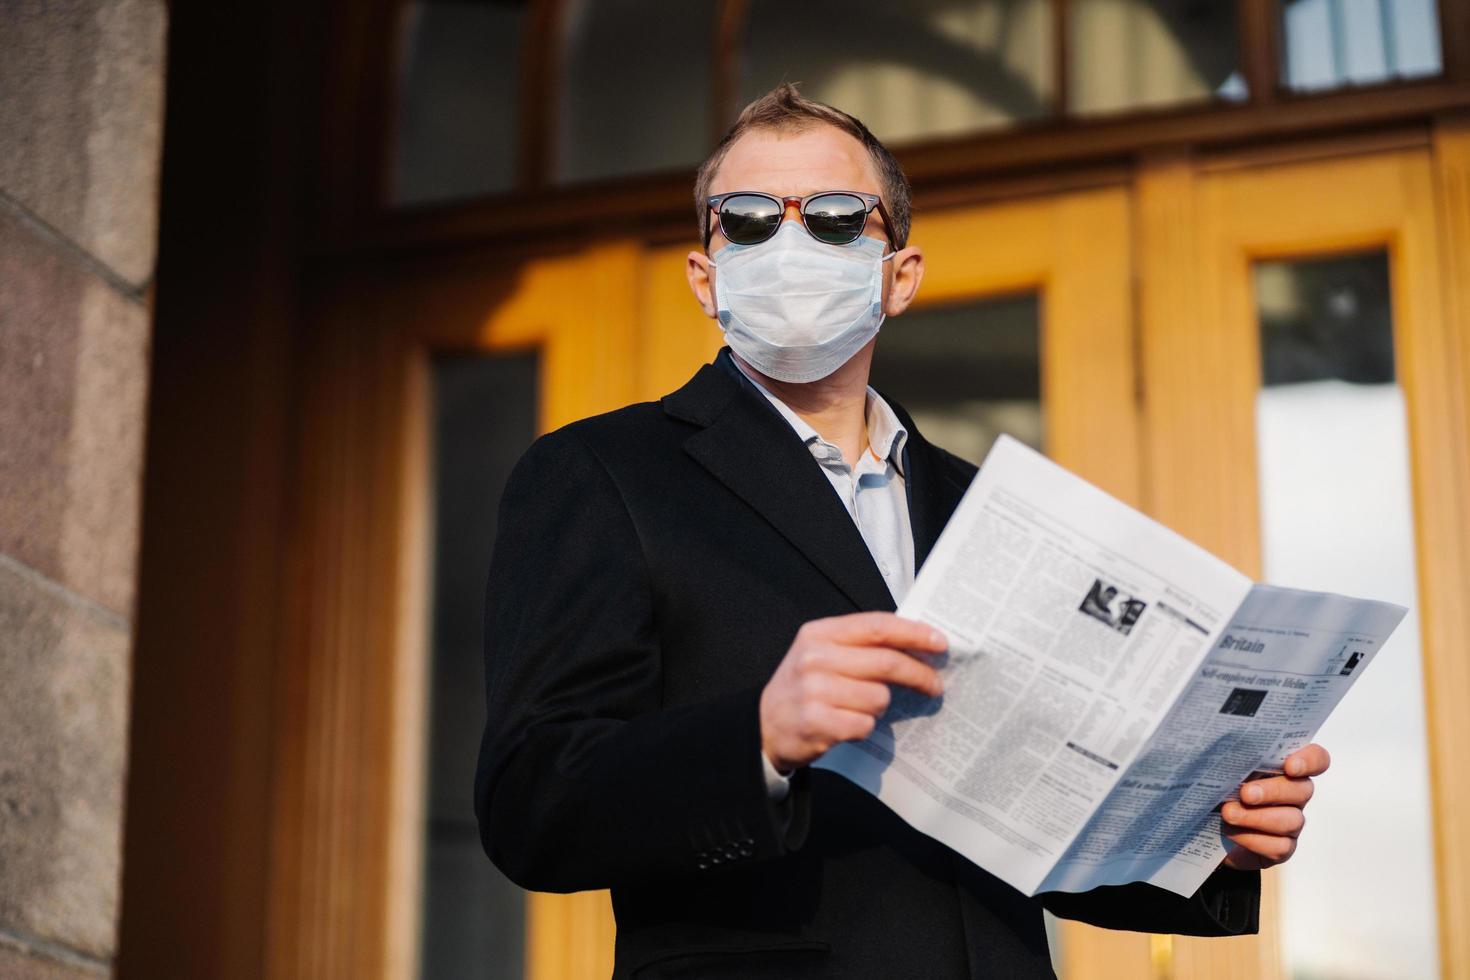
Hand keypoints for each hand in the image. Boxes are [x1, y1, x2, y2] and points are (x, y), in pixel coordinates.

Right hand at [760, 612, 946, 772]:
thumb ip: (860, 645)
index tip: (940, 642)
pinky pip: (864, 724)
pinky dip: (863, 726)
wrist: (763, 725)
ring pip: (879, 697)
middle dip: (919, 674)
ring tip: (860, 708)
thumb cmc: (804, 687)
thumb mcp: (822, 653)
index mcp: (819, 633)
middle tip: (934, 685)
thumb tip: (917, 645)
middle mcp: (815, 658)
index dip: (913, 633)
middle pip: (886, 662)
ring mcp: (814, 691)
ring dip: (879, 707)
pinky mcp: (817, 723)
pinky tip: (847, 724)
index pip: (877, 626)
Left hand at [1220, 743, 1329, 870]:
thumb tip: (1217, 744)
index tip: (1290, 766)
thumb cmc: (1218, 788)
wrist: (1206, 827)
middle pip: (1302, 789)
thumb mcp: (1221, 768)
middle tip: (1245, 793)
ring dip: (1257, 817)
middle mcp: (1294, 793)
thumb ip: (1229, 756)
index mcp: (1285, 766)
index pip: (1316, 759)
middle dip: (1273, 791)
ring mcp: (1291, 821)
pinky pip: (1279, 846)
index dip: (1309, 760)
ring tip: (1228, 813)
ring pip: (1292, 820)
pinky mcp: (1282, 847)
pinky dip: (1252, 839)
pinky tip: (1231, 832)